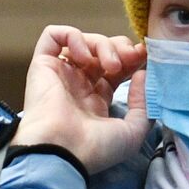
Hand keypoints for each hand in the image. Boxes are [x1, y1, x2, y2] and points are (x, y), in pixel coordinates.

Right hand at [10, 25, 149, 174]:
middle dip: (120, 48)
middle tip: (132, 57)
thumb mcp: (134, 131)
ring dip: (103, 45)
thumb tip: (142, 74)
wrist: (63, 152)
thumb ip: (144, 103)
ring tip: (112, 65)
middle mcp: (78, 84)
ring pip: (83, 41)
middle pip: (102, 51)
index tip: (146, 57)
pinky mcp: (42, 65)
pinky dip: (73, 37)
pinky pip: (53, 36)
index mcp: (97, 101)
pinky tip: (86, 56)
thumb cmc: (96, 149)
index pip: (117, 69)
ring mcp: (61, 74)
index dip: (132, 59)